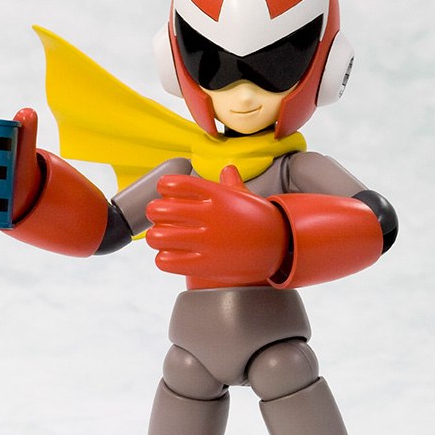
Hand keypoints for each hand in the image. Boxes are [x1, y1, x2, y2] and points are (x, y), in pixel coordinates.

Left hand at [146, 164, 289, 283]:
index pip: (173, 183)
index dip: (163, 187)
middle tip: (159, 218)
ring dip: (154, 237)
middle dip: (153, 213)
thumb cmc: (260, 220)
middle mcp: (208, 216)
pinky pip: (166, 261)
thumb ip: (231, 183)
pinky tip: (170, 256)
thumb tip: (227, 169)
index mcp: (215, 195)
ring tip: (161, 238)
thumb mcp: (246, 197)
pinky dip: (163, 258)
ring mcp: (206, 241)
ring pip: (157, 237)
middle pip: (158, 210)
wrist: (281, 247)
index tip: (166, 193)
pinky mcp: (205, 265)